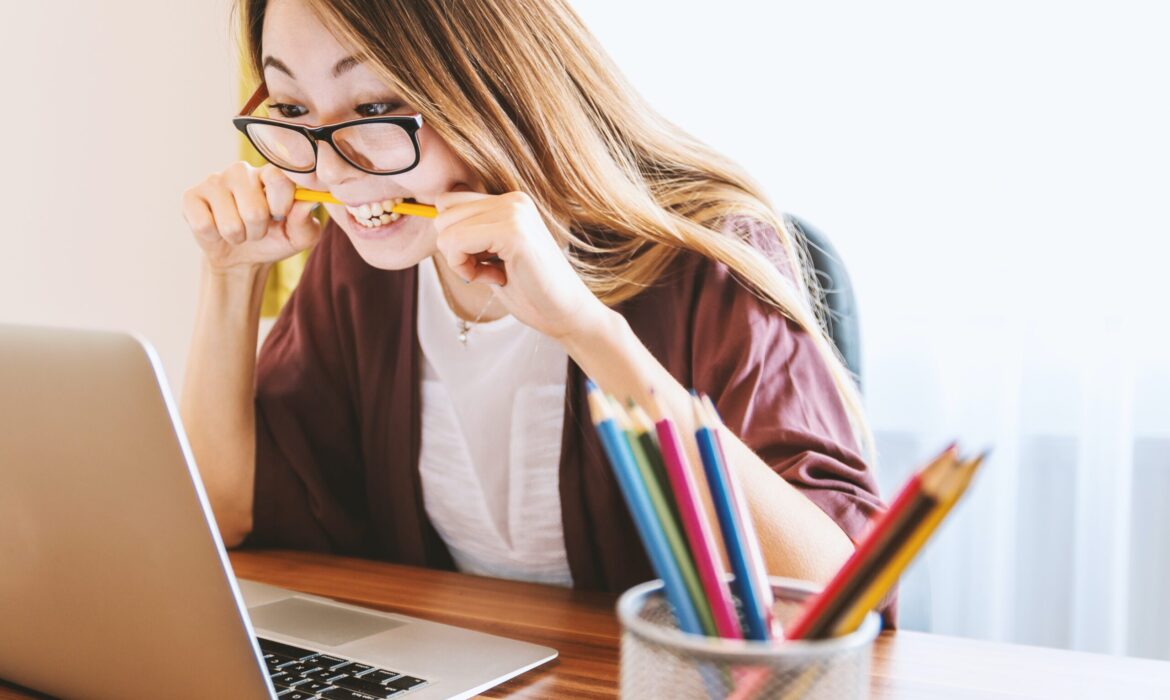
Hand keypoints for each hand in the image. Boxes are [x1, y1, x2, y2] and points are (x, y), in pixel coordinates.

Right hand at [180, 161, 322, 272]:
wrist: (241, 257)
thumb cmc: (274, 239)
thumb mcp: (299, 237)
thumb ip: (306, 221)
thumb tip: (309, 202)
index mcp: (270, 173)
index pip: (279, 179)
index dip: (281, 205)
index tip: (280, 216)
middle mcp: (241, 171)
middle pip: (254, 210)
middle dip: (258, 231)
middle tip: (256, 229)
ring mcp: (214, 181)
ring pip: (230, 223)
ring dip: (237, 237)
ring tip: (238, 231)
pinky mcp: (191, 196)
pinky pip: (204, 225)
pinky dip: (214, 237)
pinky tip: (216, 228)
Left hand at [433, 190, 609, 341]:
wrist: (566, 314)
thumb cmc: (530, 291)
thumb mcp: (492, 255)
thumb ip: (470, 233)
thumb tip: (433, 218)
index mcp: (510, 201)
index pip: (448, 202)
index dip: (454, 238)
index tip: (481, 261)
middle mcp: (513, 200)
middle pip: (442, 214)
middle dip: (455, 250)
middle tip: (488, 270)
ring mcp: (514, 212)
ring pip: (446, 229)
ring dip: (460, 261)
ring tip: (494, 273)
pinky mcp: (513, 232)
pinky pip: (456, 242)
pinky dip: (465, 268)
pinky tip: (495, 278)